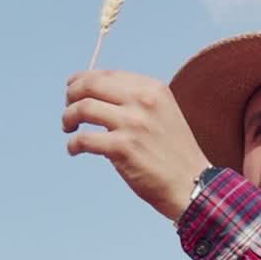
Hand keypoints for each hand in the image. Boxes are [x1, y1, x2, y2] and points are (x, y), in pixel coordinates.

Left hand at [62, 69, 208, 220]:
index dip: (83, 80)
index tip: (74, 90)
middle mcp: (143, 101)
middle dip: (71, 95)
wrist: (192, 184)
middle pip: (90, 85)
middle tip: (68, 109)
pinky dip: (73, 144)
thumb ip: (136, 101)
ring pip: (82, 108)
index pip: (107, 74)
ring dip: (68, 118)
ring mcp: (133, 124)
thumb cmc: (174, 155)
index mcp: (153, 89)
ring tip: (68, 128)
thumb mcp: (163, 114)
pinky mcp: (123, 148)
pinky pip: (84, 139)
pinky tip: (74, 149)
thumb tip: (96, 94)